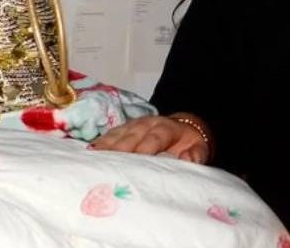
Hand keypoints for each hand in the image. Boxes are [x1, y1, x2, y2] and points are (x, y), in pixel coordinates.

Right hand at [88, 114, 209, 163]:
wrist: (183, 127)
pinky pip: (108, 136)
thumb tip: (188, 158)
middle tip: (107, 166)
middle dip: (119, 150)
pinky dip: (99, 145)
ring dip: (105, 148)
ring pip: (116, 135)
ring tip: (92, 161)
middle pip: (130, 137)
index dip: (144, 149)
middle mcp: (147, 124)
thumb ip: (197, 154)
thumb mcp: (200, 148)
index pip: (154, 138)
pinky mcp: (122, 130)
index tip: (136, 162)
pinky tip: (88, 154)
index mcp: (166, 128)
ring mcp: (132, 125)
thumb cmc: (189, 143)